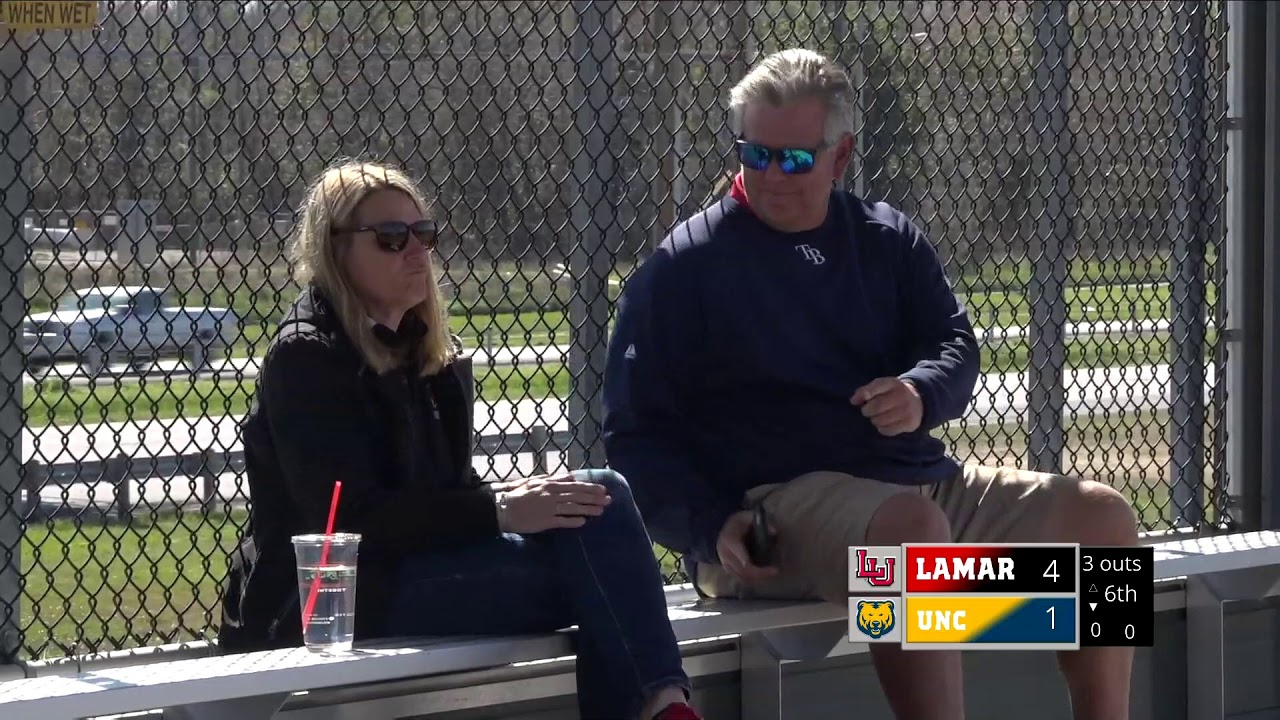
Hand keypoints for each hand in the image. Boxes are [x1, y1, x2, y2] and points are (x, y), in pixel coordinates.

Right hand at [492, 473, 611, 533]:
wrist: (502, 508)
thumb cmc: (517, 494)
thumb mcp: (535, 481)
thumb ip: (554, 478)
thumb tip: (571, 476)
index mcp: (550, 484)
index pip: (575, 485)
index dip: (590, 487)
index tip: (602, 489)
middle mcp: (551, 494)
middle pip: (577, 495)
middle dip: (594, 497)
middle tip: (608, 500)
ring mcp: (549, 508)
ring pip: (573, 507)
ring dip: (588, 509)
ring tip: (601, 510)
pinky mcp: (544, 521)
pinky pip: (562, 520)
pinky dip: (573, 520)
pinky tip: (584, 522)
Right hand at [716, 510, 778, 582]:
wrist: (723, 528)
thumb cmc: (737, 523)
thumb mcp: (748, 517)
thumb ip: (761, 522)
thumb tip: (774, 531)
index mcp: (729, 541)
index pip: (741, 557)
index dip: (754, 565)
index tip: (770, 568)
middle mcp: (725, 554)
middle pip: (742, 571)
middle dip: (759, 573)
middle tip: (774, 571)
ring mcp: (725, 563)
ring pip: (741, 577)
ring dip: (756, 577)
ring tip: (770, 573)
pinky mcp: (728, 568)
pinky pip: (740, 577)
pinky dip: (752, 578)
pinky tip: (762, 574)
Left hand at [851, 377, 923, 435]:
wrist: (919, 400)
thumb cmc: (892, 393)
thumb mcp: (881, 386)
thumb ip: (865, 391)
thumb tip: (853, 401)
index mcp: (893, 383)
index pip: (876, 386)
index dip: (864, 394)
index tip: (854, 402)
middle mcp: (902, 395)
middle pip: (876, 406)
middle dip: (867, 411)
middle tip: (867, 411)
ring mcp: (907, 409)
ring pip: (881, 420)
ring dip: (874, 420)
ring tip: (877, 417)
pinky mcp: (909, 423)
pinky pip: (888, 430)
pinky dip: (882, 429)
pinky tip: (884, 424)